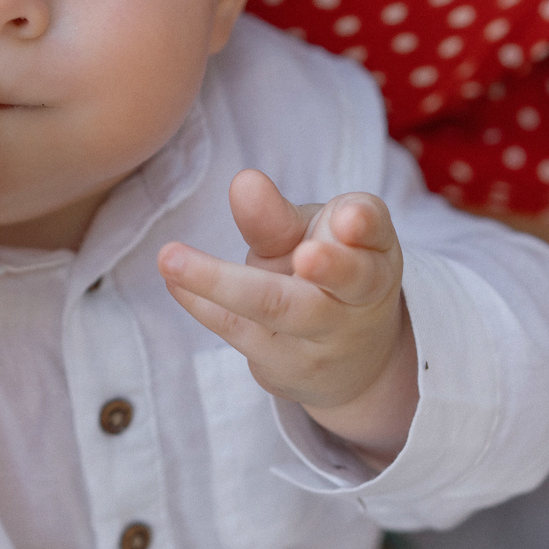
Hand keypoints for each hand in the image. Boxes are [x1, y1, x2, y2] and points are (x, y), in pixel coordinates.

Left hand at [157, 169, 418, 460]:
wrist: (350, 361)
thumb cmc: (326, 274)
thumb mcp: (313, 239)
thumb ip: (279, 217)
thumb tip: (243, 182)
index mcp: (375, 254)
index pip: (377, 234)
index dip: (364, 224)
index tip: (348, 219)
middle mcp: (359, 300)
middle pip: (345, 281)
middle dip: (329, 267)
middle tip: (306, 254)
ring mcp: (322, 340)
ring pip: (277, 309)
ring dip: (221, 283)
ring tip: (170, 257)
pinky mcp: (282, 365)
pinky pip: (236, 329)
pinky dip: (200, 303)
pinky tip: (172, 281)